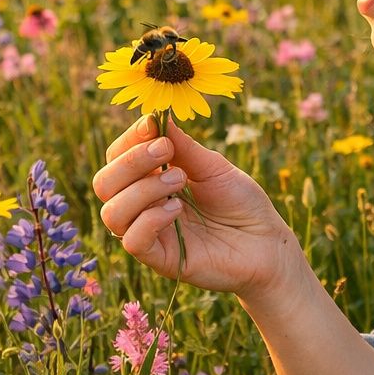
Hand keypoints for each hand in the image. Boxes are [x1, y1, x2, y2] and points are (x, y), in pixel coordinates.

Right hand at [93, 116, 300, 298]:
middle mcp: (142, 206)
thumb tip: (155, 115)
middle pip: (104, 183)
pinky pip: (132, 241)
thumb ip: (183, 147)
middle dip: (130, 162)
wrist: (268, 243)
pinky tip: (177, 209)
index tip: (152, 124)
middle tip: (166, 151)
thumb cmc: (241, 202)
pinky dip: (150, 219)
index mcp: (151, 179)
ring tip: (179, 181)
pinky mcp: (160, 259)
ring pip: (112, 212)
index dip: (129, 139)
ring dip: (142, 190)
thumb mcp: (213, 167)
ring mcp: (149, 233)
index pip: (117, 157)